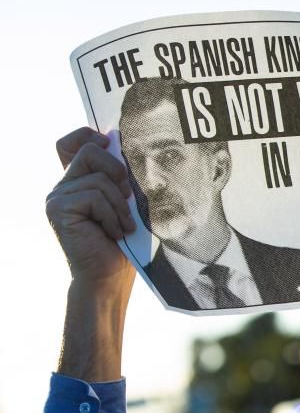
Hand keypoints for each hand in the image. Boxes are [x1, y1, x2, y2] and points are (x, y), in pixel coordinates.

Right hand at [46, 128, 136, 291]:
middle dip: (118, 171)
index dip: (90, 137)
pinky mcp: (58, 208)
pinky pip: (94, 197)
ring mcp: (58, 196)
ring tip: (123, 226)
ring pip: (99, 179)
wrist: (110, 276)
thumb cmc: (124, 241)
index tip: (112, 148)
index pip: (74, 142)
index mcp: (80, 180)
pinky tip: (113, 233)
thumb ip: (121, 177)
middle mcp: (65, 185)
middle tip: (128, 197)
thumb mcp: (126, 202)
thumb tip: (123, 142)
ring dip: (120, 205)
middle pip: (90, 152)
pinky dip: (112, 216)